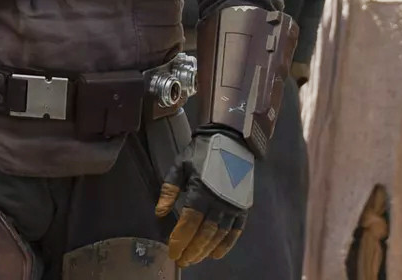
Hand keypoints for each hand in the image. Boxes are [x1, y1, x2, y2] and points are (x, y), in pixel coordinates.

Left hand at [155, 132, 254, 266]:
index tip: (172, 252)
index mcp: (200, 191)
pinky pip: (236, 230)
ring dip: (206, 250)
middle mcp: (219, 201)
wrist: (230, 140)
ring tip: (194, 259)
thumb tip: (159, 212)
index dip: (180, 239)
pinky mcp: (243, 207)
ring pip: (219, 235)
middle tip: (181, 261)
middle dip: (192, 249)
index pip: (189, 222)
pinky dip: (227, 244)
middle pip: (204, 233)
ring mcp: (233, 205)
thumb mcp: (179, 165)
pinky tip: (216, 253)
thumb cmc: (200, 152)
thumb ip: (169, 190)